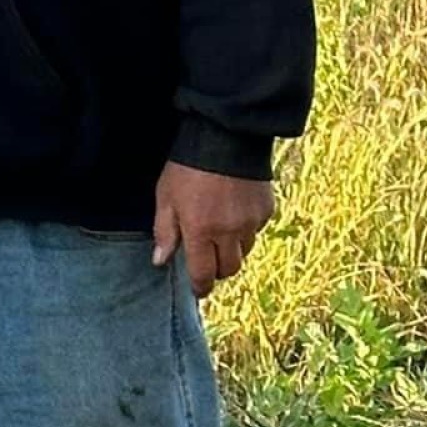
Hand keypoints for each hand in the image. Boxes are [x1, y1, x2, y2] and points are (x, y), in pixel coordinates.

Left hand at [152, 161, 273, 296]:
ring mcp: (251, 221)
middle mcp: (229, 232)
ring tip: (220, 233)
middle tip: (208, 260)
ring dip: (232, 249)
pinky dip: (246, 229)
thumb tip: (160, 261)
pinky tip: (235, 213)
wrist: (225, 137)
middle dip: (217, 269)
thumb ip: (164, 232)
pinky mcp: (266, 209)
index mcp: (200, 231)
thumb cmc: (188, 167)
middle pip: (229, 269)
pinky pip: (257, 230)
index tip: (198, 289)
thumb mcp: (166, 198)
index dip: (201, 286)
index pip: (204, 274)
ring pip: (245, 251)